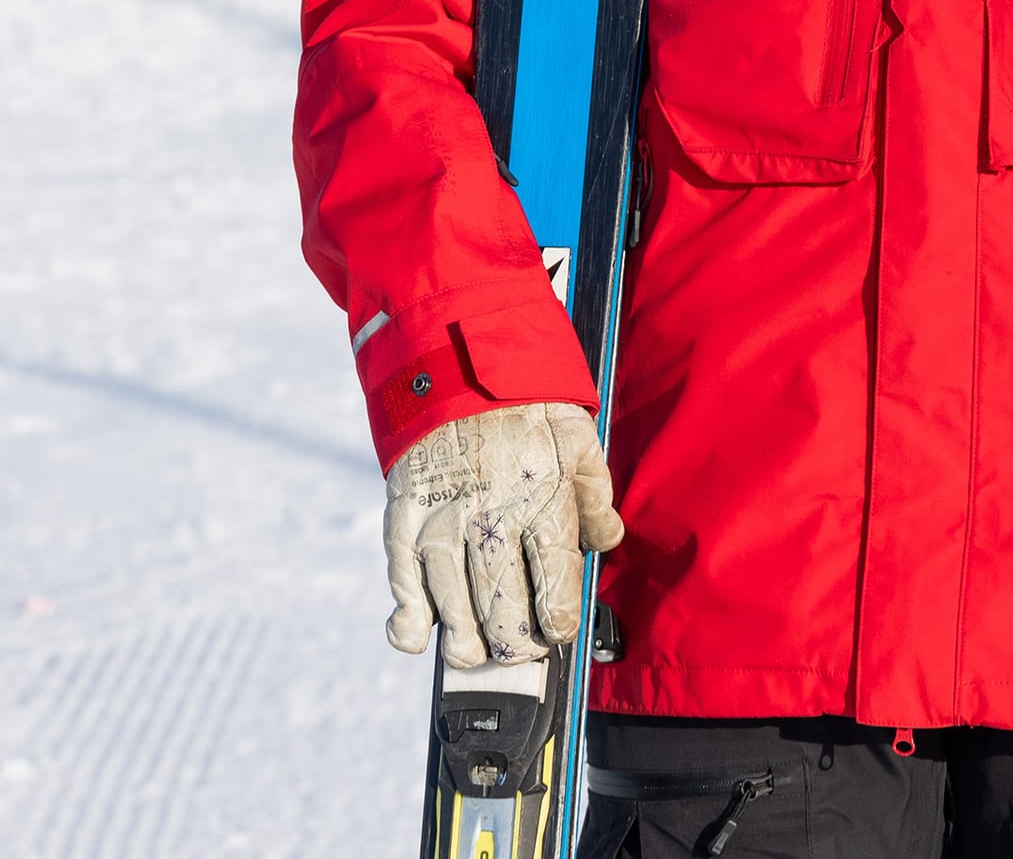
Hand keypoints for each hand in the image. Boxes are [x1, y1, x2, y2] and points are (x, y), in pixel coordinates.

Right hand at [383, 402, 624, 666]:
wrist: (457, 361)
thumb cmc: (525, 404)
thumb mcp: (576, 437)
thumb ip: (596, 494)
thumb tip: (608, 540)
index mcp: (543, 499)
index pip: (555, 587)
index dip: (559, 623)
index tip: (558, 629)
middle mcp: (493, 518)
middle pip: (505, 612)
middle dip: (517, 645)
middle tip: (520, 647)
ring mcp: (444, 522)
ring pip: (456, 611)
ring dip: (469, 646)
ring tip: (480, 652)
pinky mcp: (405, 520)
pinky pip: (404, 586)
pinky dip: (410, 623)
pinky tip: (421, 638)